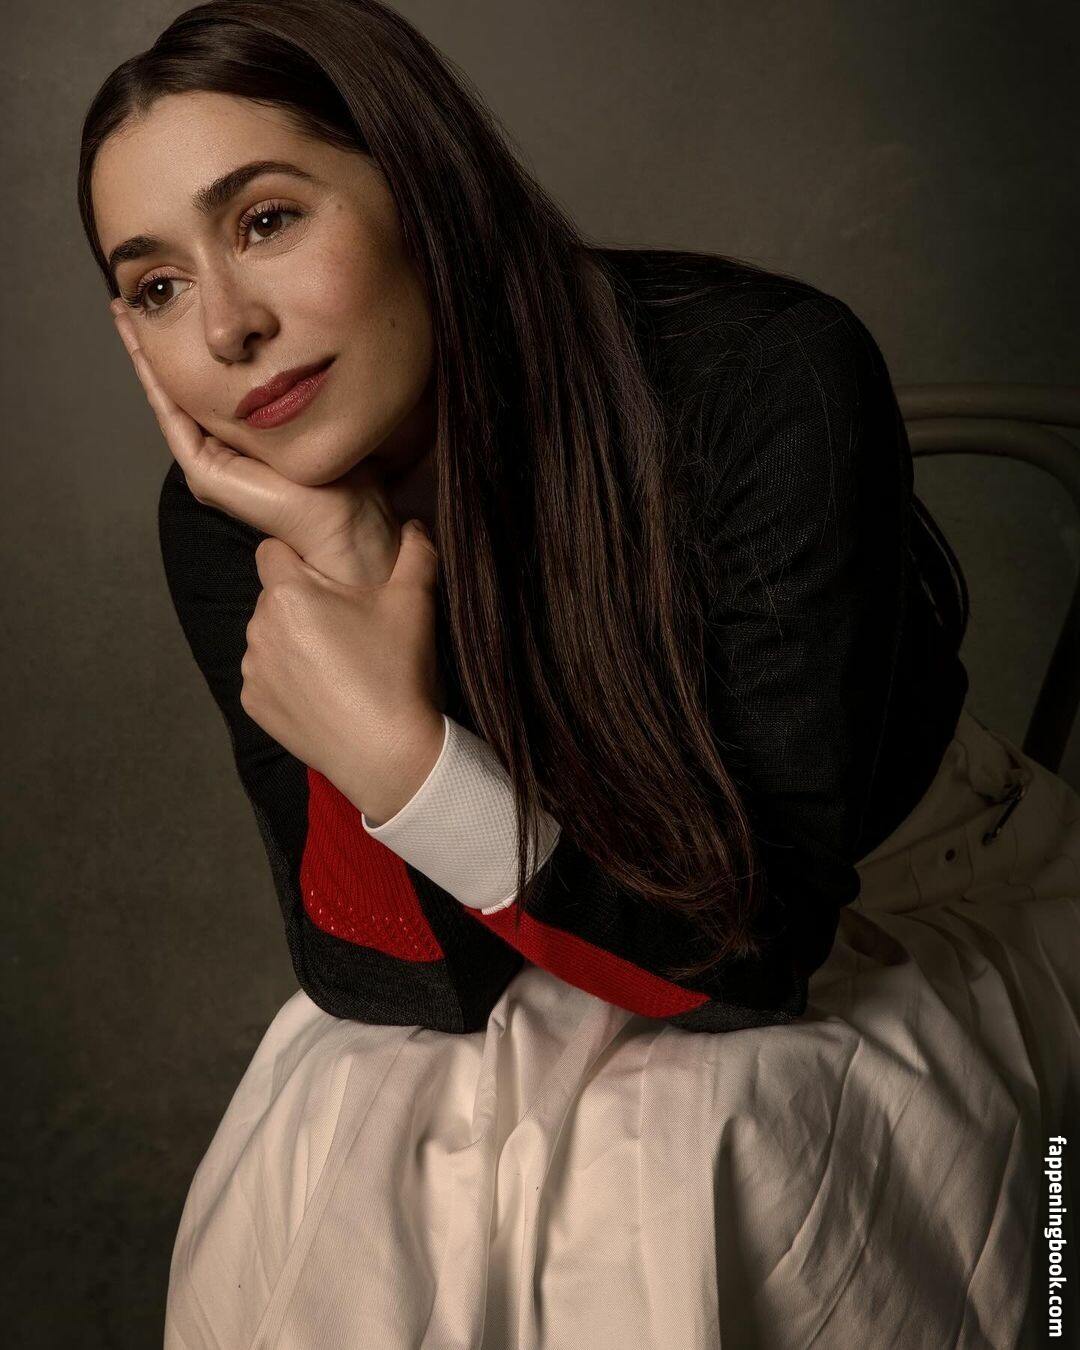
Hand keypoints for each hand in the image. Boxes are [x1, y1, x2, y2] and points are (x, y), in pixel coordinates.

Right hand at [110, 300, 399, 587]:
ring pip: (168, 398)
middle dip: (155, 345)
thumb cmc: (348, 476)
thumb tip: (305, 340)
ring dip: (145, 356)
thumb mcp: (320, 413)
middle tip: (132, 301)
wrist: (347, 520)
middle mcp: (221, 452)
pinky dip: (155, 382)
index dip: (188, 345)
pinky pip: (173, 418)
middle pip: (181, 388)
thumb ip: (300, 387)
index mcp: (244, 441)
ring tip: (124, 314)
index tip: (174, 303)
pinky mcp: (206, 473)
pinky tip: (141, 347)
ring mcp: (210, 464)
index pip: (209, 384)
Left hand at [244, 529, 444, 819]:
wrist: (386, 755)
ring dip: (293, 640)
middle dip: (302, 602)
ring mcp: (252, 669)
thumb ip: (416, 551)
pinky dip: (288, 679)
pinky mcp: (253, 705)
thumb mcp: (415, 603)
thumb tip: (416, 523)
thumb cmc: (396, 674)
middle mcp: (258, 626)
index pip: (273, 550)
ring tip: (338, 663)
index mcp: (288, 593)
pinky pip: (266, 676)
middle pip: (274, 596)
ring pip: (269, 636)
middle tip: (347, 625)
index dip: (300, 557)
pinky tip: (325, 692)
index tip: (332, 579)